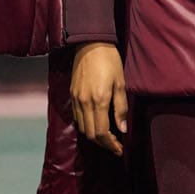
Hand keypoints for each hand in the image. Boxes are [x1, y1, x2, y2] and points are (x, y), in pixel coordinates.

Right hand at [69, 40, 127, 155]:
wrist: (90, 44)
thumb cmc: (110, 62)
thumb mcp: (121, 84)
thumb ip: (121, 108)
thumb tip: (122, 129)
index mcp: (99, 101)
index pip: (102, 132)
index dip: (111, 144)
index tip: (120, 149)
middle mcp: (85, 103)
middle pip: (91, 134)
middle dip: (103, 144)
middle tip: (115, 146)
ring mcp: (76, 99)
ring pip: (82, 128)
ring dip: (94, 136)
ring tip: (107, 137)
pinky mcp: (72, 95)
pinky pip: (77, 117)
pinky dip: (86, 126)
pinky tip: (96, 124)